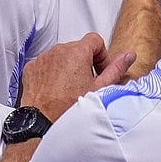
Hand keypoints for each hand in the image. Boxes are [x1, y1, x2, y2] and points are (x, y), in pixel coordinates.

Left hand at [19, 33, 135, 120]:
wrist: (42, 121)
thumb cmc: (69, 107)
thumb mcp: (100, 89)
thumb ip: (116, 69)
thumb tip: (128, 56)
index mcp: (77, 52)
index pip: (95, 40)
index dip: (101, 55)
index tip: (100, 69)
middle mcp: (59, 50)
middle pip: (78, 48)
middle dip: (85, 62)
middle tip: (87, 82)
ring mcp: (43, 58)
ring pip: (61, 55)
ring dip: (68, 67)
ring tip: (70, 88)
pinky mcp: (32, 67)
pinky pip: (46, 63)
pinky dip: (52, 72)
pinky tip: (56, 88)